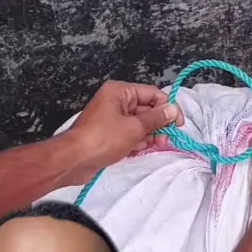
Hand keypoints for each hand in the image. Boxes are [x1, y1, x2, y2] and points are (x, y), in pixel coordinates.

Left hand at [65, 81, 183, 183]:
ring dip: (149, 134)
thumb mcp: (135, 127)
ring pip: (139, 122)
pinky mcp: (109, 133)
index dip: (167, 107)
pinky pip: (130, 133)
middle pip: (146, 108)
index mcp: (120, 91)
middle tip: (165, 138)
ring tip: (154, 145)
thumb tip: (172, 110)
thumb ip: (156, 118)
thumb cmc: (100, 139)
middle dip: (158, 124)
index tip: (177, 123)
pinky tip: (139, 149)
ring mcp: (112, 117)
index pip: (152, 93)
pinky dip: (137, 140)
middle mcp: (115, 101)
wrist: (75, 159)